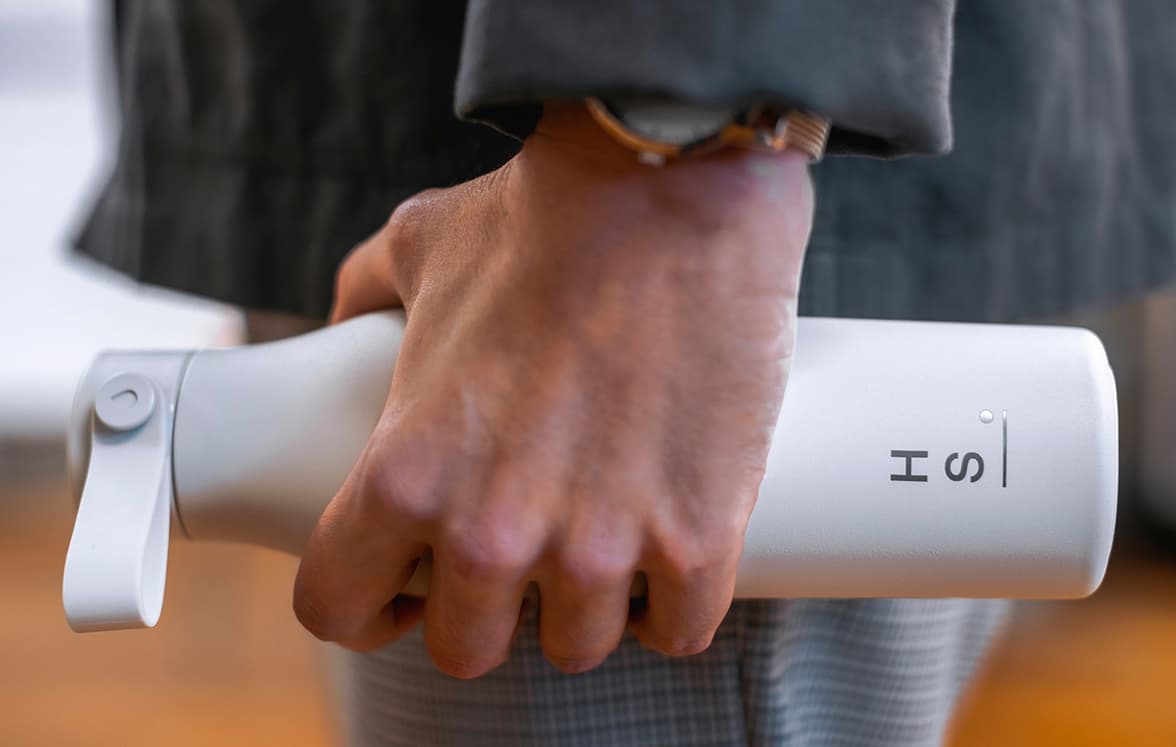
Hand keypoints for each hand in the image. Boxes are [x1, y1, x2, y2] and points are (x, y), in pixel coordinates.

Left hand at [292, 103, 813, 676]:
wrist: (673, 188)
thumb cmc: (542, 216)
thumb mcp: (418, 246)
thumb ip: (362, 291)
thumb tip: (345, 313)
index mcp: (408, 474)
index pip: (340, 608)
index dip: (364, 602)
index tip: (398, 587)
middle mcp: (494, 531)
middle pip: (465, 649)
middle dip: (482, 609)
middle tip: (515, 551)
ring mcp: (602, 546)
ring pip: (575, 647)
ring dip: (581, 604)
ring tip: (597, 535)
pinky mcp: (699, 538)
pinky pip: (676, 630)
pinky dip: (672, 601)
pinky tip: (667, 551)